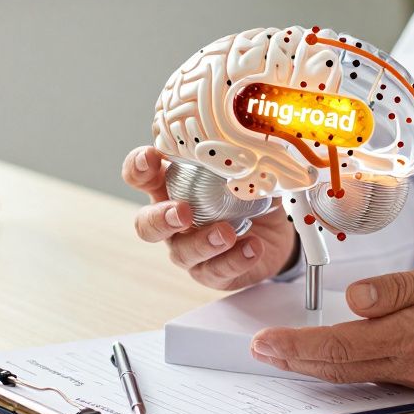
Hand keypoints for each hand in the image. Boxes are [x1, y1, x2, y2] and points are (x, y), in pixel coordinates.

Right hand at [122, 146, 296, 289]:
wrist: (274, 234)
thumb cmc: (247, 194)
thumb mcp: (245, 170)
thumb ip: (240, 156)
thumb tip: (253, 140)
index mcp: (172, 185)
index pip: (141, 175)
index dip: (138, 166)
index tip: (151, 157)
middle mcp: (172, 219)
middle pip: (146, 224)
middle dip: (160, 218)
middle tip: (182, 212)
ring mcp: (189, 248)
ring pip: (182, 252)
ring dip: (203, 242)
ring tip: (228, 233)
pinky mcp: (212, 273)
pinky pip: (216, 271)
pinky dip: (234, 260)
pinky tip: (252, 247)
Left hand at [248, 255, 413, 389]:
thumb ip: (400, 288)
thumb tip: (356, 297)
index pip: (341, 346)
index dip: (296, 347)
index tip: (265, 343)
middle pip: (339, 368)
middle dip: (294, 360)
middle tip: (260, 351)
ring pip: (355, 375)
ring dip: (315, 364)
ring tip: (284, 352)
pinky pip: (376, 375)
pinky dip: (345, 365)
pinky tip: (331, 354)